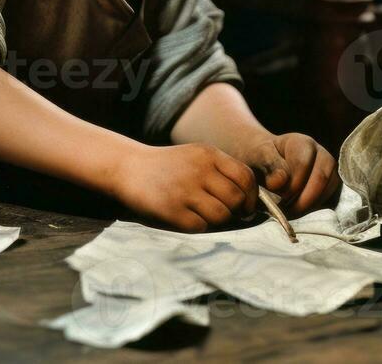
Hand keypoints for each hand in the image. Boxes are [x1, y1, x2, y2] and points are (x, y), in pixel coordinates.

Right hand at [111, 143, 256, 231]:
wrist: (129, 167)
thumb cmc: (169, 166)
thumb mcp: (197, 156)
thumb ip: (222, 171)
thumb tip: (249, 200)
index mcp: (210, 155)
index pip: (245, 177)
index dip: (252, 196)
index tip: (246, 207)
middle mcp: (200, 170)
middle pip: (236, 199)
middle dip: (236, 211)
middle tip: (229, 215)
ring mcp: (185, 190)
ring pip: (221, 215)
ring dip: (219, 221)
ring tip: (207, 216)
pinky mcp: (171, 209)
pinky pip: (200, 226)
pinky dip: (200, 226)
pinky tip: (190, 218)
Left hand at [232, 132, 339, 216]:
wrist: (264, 163)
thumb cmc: (261, 159)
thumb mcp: (258, 157)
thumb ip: (269, 165)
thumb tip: (281, 182)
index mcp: (301, 143)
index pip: (303, 163)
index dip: (292, 184)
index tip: (279, 197)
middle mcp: (319, 152)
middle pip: (321, 176)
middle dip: (303, 199)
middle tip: (287, 210)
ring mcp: (328, 167)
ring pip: (330, 187)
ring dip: (311, 204)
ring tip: (292, 211)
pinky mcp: (331, 182)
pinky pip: (332, 196)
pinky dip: (317, 207)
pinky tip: (300, 210)